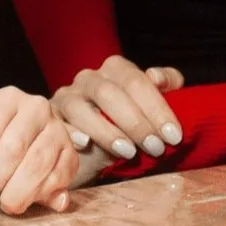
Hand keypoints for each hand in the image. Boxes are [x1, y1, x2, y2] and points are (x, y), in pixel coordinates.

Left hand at [0, 87, 79, 214]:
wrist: (27, 141)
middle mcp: (36, 108)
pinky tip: (29, 197)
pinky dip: (40, 195)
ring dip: (18, 192)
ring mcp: (58, 129)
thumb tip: (16, 185)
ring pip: (36, 164)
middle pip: (13, 148)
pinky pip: (58, 178)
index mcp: (7, 99)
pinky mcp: (72, 154)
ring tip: (7, 201)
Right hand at [51, 56, 184, 161]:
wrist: (94, 155)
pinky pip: (57, 124)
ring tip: (128, 152)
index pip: (135, 80)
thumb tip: (157, 76)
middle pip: (108, 93)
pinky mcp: (51, 120)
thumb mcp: (152, 108)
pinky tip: (86, 144)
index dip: (157, 107)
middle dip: (135, 122)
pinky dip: (72, 133)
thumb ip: (164, 87)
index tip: (174, 136)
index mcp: (115, 70)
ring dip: (106, 131)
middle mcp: (88, 79)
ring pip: (80, 107)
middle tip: (156, 148)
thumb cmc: (128, 127)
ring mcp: (66, 98)